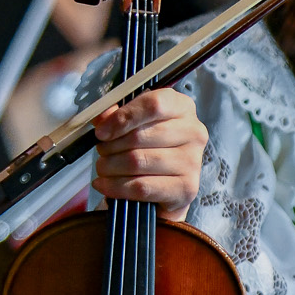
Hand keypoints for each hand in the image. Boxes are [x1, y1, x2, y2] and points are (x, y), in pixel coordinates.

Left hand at [91, 89, 206, 220]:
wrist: (162, 182)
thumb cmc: (145, 144)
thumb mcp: (131, 121)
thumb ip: (115, 115)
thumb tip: (101, 118)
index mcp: (181, 107)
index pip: (153, 105)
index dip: (122, 118)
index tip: (101, 131)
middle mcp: (193, 132)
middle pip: (140, 136)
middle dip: (110, 146)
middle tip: (101, 151)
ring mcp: (192, 162)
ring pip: (138, 162)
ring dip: (110, 166)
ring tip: (103, 167)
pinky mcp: (186, 189)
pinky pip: (142, 187)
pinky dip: (116, 186)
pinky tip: (104, 184)